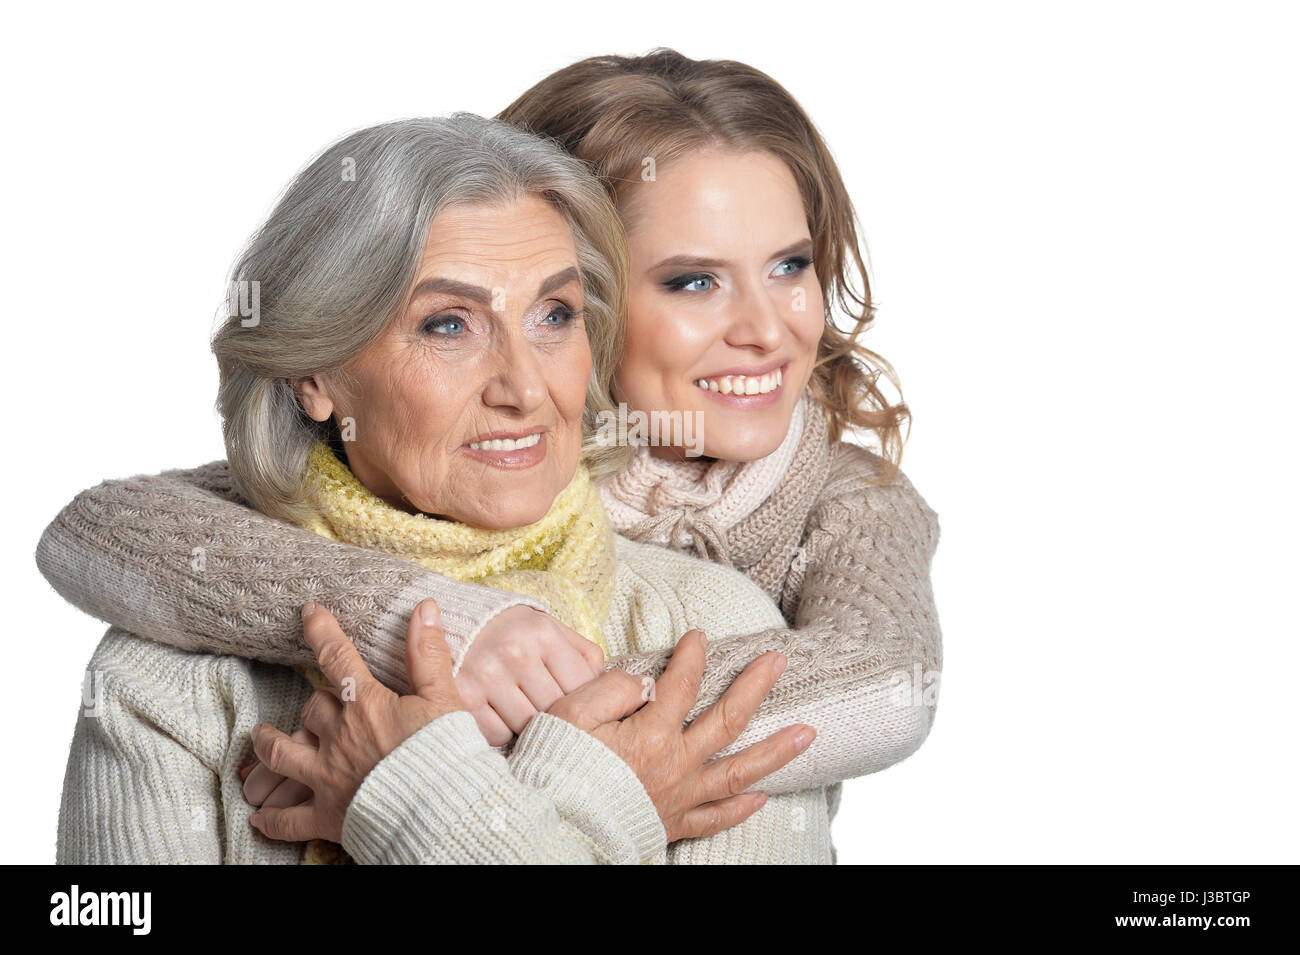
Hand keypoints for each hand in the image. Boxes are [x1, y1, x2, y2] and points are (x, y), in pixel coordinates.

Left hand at [236, 605, 604, 807]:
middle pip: (311, 707)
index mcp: (366, 705)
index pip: (337, 656)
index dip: (321, 630)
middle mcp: (339, 736)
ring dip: (268, 744)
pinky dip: (271, 819)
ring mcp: (328, 777)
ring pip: (282, 754)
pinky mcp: (327, 815)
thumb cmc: (445, 754)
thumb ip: (428, 654)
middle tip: (322, 703)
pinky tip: (259, 817)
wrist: (440, 811)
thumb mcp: (444, 698)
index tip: (309, 612)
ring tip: (261, 737)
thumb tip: (425, 608)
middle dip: (314, 701)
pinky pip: (289, 819)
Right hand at [456, 605, 603, 745]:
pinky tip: (501, 717)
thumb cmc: (513, 631)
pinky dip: (502, 733)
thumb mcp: (550, 628)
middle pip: (555, 711)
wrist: (457, 620)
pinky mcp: (463, 696)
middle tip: (552, 717)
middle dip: (557, 718)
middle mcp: (515, 653)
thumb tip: (607, 686)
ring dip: (530, 729)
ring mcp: (486, 675)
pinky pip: (496, 735)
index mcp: (543, 634)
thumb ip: (583, 654)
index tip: (577, 707)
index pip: (581, 687)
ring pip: (527, 728)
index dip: (583, 703)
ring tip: (526, 715)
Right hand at [546, 630, 815, 842]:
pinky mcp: (672, 824)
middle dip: (756, 687)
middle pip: (728, 720)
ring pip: (738, 772)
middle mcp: (675, 764)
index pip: (683, 682)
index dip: (694, 655)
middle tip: (780, 661)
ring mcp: (678, 797)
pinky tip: (762, 796)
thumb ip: (613, 687)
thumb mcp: (572, 712)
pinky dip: (741, 807)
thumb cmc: (554, 766)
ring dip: (777, 750)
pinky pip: (715, 818)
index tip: (700, 636)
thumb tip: (646, 682)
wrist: (550, 827)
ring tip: (807, 733)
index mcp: (650, 732)